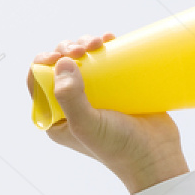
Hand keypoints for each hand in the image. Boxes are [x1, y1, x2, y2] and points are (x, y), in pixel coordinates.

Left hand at [27, 33, 189, 193]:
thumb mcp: (87, 125)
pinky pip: (105, 62)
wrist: (157, 156)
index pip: (38, 82)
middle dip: (67, 49)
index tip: (60, 55)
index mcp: (56, 117)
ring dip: (85, 44)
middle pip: (59, 66)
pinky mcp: (117, 89)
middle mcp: (72, 105)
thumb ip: (70, 98)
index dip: (43, 62)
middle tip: (84, 49)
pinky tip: (109, 39)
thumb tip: (61, 62)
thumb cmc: (118, 147)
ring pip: (81, 60)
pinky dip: (104, 47)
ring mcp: (96, 96)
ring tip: (99, 42)